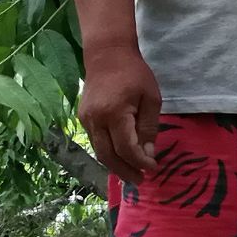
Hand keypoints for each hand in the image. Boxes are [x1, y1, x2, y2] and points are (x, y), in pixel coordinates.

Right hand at [78, 44, 160, 183]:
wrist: (107, 55)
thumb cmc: (135, 74)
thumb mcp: (151, 98)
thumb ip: (149, 127)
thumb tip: (148, 154)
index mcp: (115, 113)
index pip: (126, 148)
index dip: (140, 162)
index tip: (153, 168)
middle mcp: (96, 120)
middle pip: (108, 156)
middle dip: (125, 171)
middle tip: (140, 181)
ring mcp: (86, 120)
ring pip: (99, 151)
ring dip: (115, 166)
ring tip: (131, 174)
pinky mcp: (83, 118)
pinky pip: (95, 142)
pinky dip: (107, 153)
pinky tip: (120, 159)